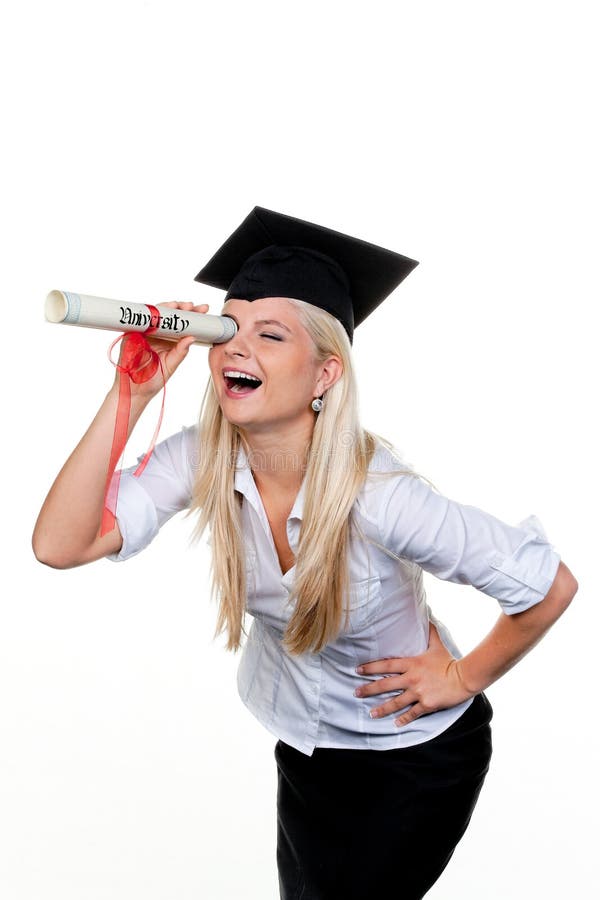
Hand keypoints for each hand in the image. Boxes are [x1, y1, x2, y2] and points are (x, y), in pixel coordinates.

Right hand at [115, 301, 209, 399]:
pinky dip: (150, 315)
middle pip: (169, 315)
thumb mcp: (171, 365)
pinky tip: (160, 312)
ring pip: (156, 314)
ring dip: (167, 308)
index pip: (181, 323)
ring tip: (179, 306)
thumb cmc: (152, 380)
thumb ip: (180, 352)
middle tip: (192, 306)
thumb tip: (191, 338)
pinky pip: (140, 320)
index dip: (191, 315)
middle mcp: (157, 334)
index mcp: (169, 340)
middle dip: (182, 308)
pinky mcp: (132, 334)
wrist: (135, 391)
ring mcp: (144, 333)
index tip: (203, 310)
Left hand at [353, 622, 474, 726]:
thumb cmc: (449, 661)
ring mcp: (419, 692)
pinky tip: (396, 723)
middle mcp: (412, 678)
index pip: (386, 665)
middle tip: (356, 693)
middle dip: (369, 689)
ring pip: (396, 702)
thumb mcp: (437, 644)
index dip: (371, 667)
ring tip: (371, 714)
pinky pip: (412, 713)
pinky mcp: (427, 704)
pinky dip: (404, 719)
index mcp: (412, 664)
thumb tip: (428, 615)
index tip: (358, 670)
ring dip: (382, 708)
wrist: (464, 677)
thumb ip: (430, 632)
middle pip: (386, 684)